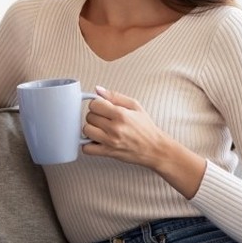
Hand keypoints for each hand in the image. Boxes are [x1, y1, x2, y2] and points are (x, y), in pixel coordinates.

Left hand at [82, 86, 207, 198]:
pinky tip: (97, 141)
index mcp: (121, 114)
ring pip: (86, 131)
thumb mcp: (135, 106)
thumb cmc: (146, 128)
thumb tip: (98, 90)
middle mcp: (115, 128)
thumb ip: (115, 96)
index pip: (94, 104)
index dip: (97, 105)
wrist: (155, 148)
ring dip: (91, 129)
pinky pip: (87, 149)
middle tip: (104, 119)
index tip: (102, 108)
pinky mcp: (108, 152)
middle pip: (89, 117)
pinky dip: (88, 145)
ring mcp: (110, 141)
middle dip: (95, 116)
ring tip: (100, 129)